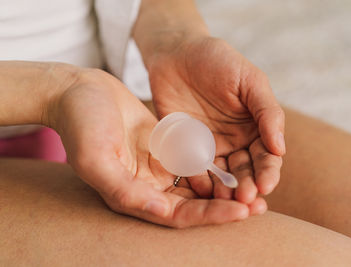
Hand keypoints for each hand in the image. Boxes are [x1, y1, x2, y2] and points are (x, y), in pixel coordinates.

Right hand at [46, 68, 257, 227]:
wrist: (78, 91)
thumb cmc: (80, 124)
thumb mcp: (96, 159)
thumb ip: (126, 190)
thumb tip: (164, 211)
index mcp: (134, 197)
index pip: (180, 216)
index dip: (211, 216)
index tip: (242, 212)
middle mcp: (149, 186)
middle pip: (196, 205)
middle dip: (228, 206)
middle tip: (261, 204)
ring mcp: (158, 166)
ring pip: (200, 184)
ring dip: (228, 186)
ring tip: (259, 185)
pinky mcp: (166, 146)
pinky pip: (196, 158)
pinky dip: (217, 162)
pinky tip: (241, 159)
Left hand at [147, 36, 284, 204]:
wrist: (177, 53)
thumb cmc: (218, 61)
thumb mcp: (250, 80)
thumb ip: (267, 112)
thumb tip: (281, 148)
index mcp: (256, 128)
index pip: (266, 156)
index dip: (268, 172)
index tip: (266, 186)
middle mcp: (235, 142)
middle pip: (245, 172)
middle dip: (247, 187)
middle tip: (245, 199)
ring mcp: (209, 148)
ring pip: (221, 176)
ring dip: (225, 190)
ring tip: (225, 200)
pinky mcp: (185, 148)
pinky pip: (193, 168)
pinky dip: (198, 180)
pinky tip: (202, 189)